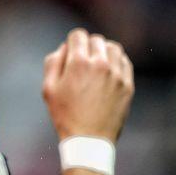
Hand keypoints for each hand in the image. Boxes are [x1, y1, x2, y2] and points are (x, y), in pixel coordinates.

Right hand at [42, 28, 133, 142]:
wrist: (89, 139)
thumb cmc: (65, 114)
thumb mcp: (48, 88)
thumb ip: (53, 62)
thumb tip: (64, 48)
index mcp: (79, 63)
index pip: (78, 35)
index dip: (72, 41)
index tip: (70, 52)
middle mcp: (101, 64)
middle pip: (96, 40)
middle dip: (87, 46)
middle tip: (81, 61)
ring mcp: (117, 74)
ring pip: (113, 47)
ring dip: (104, 51)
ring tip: (97, 63)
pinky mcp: (128, 85)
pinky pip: (124, 62)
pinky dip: (116, 61)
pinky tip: (108, 71)